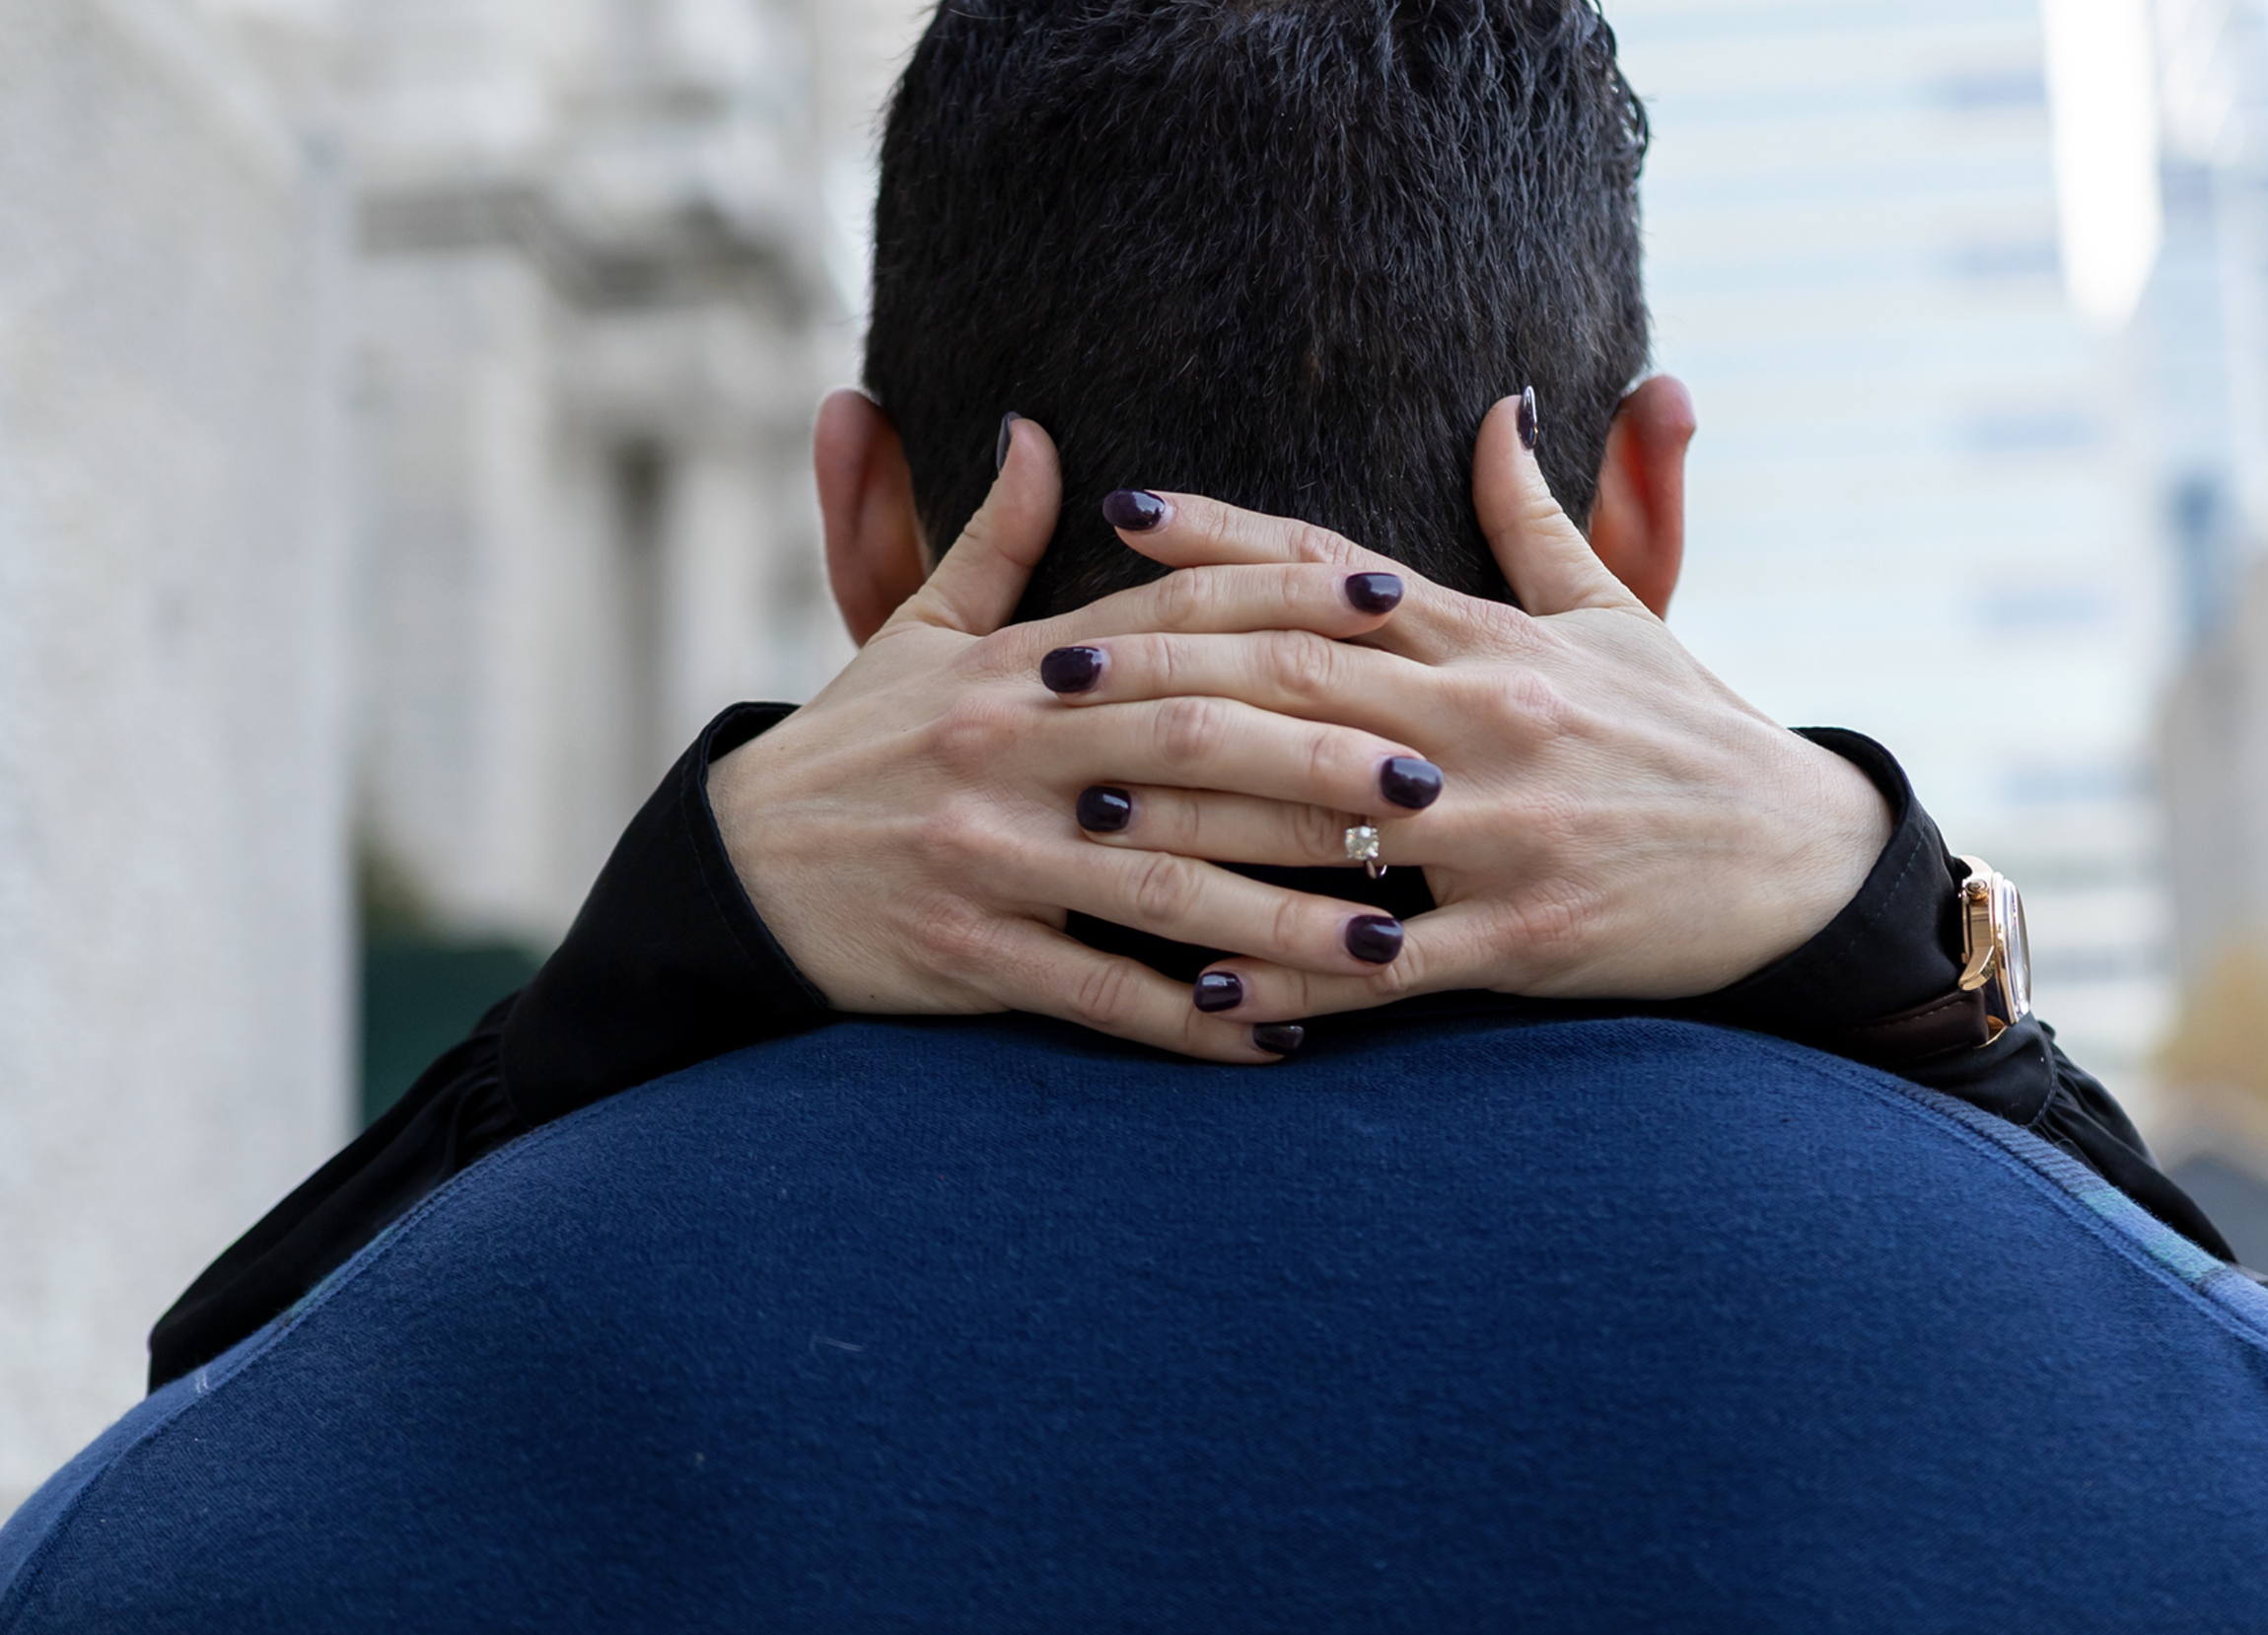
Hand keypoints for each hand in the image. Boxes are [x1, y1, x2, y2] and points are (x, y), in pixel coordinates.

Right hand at [707, 409, 1454, 1061]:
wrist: (735, 872)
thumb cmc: (851, 745)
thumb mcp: (908, 630)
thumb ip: (989, 540)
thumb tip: (1034, 430)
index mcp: (1013, 662)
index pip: (1170, 613)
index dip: (1283, 595)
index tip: (1391, 598)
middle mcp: (1006, 747)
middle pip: (1191, 740)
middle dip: (1320, 761)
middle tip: (1433, 782)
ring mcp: (986, 854)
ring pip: (1162, 884)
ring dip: (1283, 915)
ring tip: (1390, 941)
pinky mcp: (967, 954)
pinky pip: (1097, 995)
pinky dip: (1187, 1022)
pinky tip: (1275, 1042)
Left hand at [1037, 392, 1892, 1021]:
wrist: (1804, 861)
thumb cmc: (1690, 731)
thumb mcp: (1619, 614)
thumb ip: (1538, 518)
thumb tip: (1502, 406)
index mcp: (1495, 642)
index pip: (1339, 575)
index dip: (1226, 537)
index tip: (1121, 509)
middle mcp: (1487, 725)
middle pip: (1297, 682)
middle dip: (1165, 673)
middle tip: (1049, 669)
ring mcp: (1504, 835)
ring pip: (1321, 821)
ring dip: (1193, 817)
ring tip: (1080, 811)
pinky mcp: (1524, 940)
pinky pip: (1387, 965)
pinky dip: (1293, 976)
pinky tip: (1201, 992)